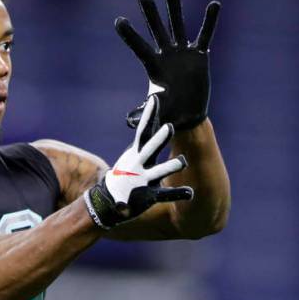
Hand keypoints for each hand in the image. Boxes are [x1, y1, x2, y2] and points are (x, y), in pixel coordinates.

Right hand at [83, 96, 193, 228]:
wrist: (108, 200)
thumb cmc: (125, 173)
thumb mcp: (133, 155)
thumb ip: (145, 140)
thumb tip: (151, 120)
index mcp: (136, 153)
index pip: (143, 131)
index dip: (149, 116)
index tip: (155, 99)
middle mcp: (139, 164)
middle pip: (150, 148)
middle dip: (159, 138)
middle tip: (170, 126)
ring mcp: (144, 180)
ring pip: (159, 172)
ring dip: (170, 166)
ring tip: (183, 161)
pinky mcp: (149, 196)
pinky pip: (166, 195)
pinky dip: (178, 193)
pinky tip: (190, 192)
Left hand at [116, 0, 220, 130]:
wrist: (187, 116)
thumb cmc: (168, 115)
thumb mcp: (156, 113)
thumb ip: (144, 113)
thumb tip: (129, 121)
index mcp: (153, 66)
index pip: (139, 47)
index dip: (129, 35)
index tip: (118, 21)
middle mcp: (166, 55)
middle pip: (156, 28)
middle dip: (150, 11)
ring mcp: (183, 53)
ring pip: (178, 25)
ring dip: (174, 7)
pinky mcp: (200, 56)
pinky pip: (205, 35)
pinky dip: (210, 21)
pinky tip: (214, 5)